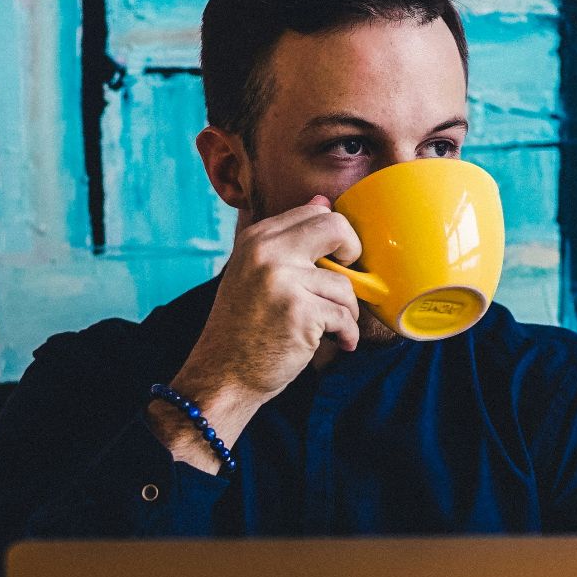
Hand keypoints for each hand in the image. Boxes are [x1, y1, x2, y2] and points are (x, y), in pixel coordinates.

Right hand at [150, 197, 360, 467]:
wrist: (223, 374)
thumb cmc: (244, 327)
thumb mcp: (254, 272)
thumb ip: (286, 240)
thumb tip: (323, 202)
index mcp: (257, 239)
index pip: (314, 212)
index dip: (336, 236)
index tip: (337, 260)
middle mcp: (268, 253)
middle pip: (337, 228)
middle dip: (353, 254)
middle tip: (345, 282)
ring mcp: (284, 281)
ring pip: (345, 284)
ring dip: (346, 312)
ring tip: (332, 328)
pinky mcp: (300, 312)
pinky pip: (345, 317)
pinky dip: (347, 334)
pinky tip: (337, 343)